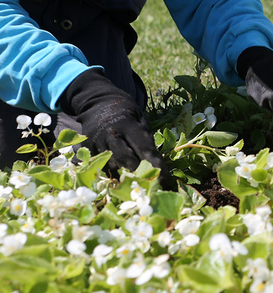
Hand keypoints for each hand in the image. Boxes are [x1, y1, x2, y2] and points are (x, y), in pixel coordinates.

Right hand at [60, 69, 174, 188]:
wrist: (99, 104)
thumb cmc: (128, 116)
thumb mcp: (141, 121)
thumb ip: (147, 140)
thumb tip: (158, 166)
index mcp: (129, 126)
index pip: (145, 150)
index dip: (157, 167)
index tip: (166, 182)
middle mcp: (111, 135)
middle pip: (125, 159)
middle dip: (139, 174)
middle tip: (151, 187)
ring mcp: (96, 143)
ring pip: (111, 166)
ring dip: (124, 178)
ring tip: (137, 188)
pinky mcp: (86, 150)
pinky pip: (99, 167)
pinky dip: (110, 176)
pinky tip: (119, 183)